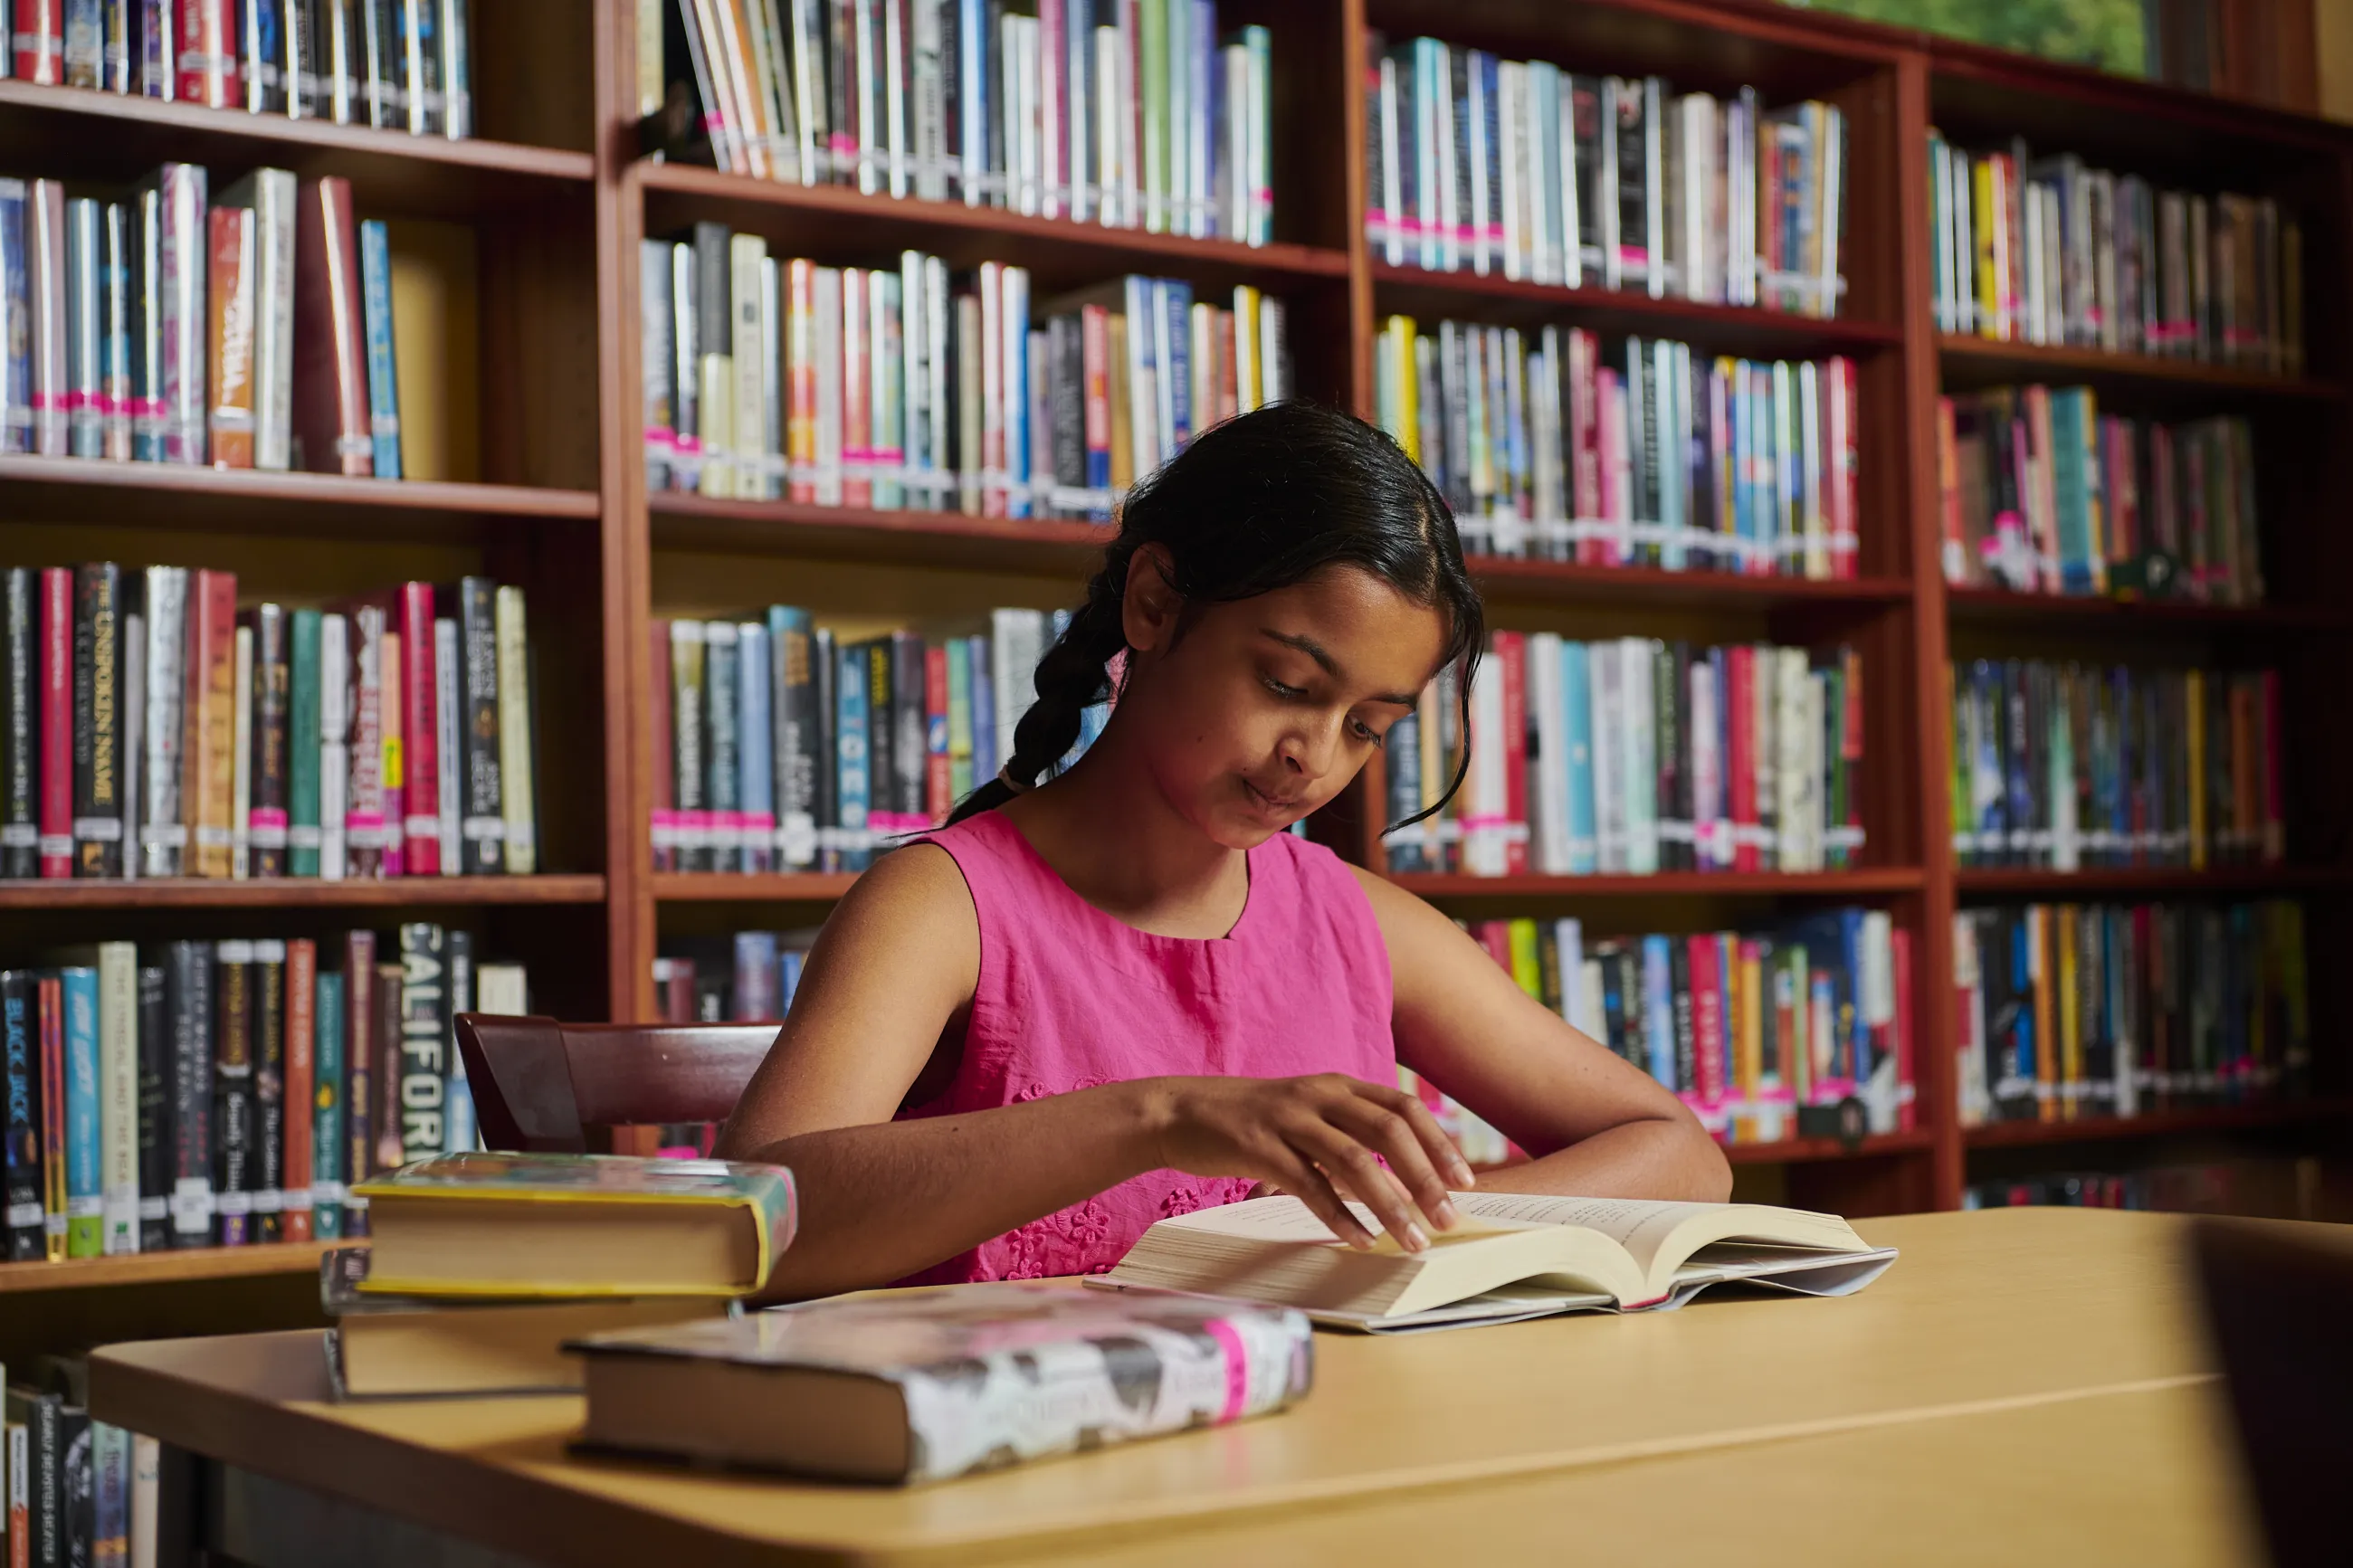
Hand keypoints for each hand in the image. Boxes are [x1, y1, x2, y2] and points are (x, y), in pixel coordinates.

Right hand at [1137, 1074, 1475, 1251]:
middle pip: (1389, 1132)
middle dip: (1425, 1178)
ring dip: (1390, 1204)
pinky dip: (1340, 1216)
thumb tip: (1403, 1179)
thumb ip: (1350, 1136)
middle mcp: (1319, 1096)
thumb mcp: (1307, 1116)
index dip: (1439, 1144)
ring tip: (1410, 1241)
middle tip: (1447, 1219)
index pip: (1403, 1108)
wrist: (1181, 1112)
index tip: (1464, 1182)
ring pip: (1355, 1161)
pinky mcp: (1260, 1147)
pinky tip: (1359, 1241)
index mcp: (1337, 1085)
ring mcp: (1289, 1120)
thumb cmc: (1252, 1121)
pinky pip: (1310, 1185)